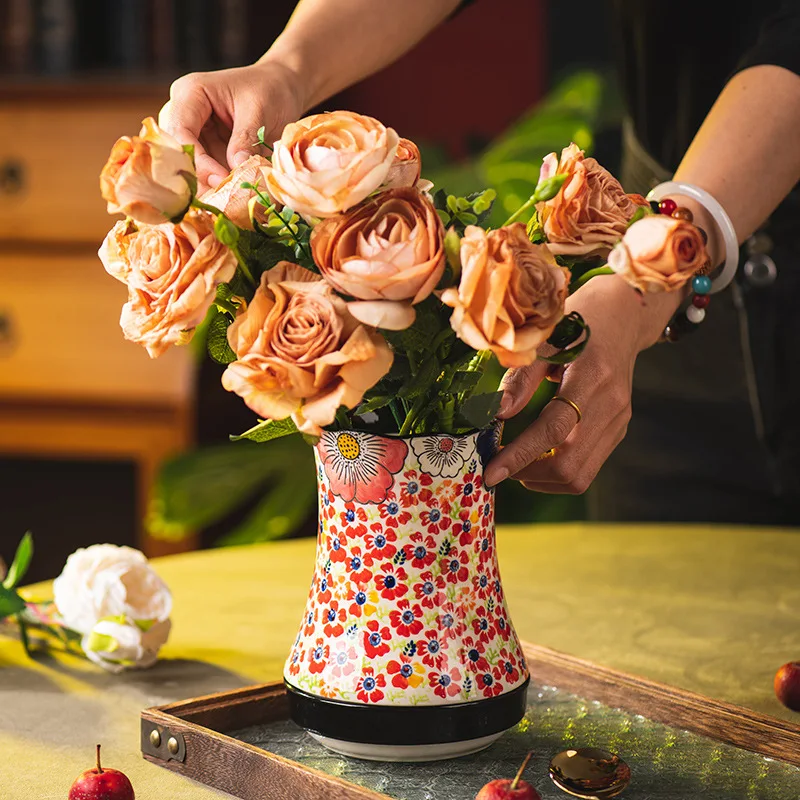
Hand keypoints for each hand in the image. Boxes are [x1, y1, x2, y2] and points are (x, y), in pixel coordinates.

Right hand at [158, 59, 304, 193]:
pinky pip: (204, 170)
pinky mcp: (205, 148)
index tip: (222, 180)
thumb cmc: (269, 90)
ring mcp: (193, 132)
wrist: (280, 87)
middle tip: (222, 196)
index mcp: (190, 93)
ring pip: (189, 165)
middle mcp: (183, 112)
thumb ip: (246, 139)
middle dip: (198, 176)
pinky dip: (216, 183)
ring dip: (206, 184)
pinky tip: (230, 196)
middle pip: (178, 151)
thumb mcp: (260, 111)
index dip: (197, 160)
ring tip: (228, 200)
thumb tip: (237, 169)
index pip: (180, 132)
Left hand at [483, 274, 679, 493]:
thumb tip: (496, 415)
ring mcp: (618, 421)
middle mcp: (611, 405)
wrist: (622, 316)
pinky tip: (537, 459)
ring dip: (542, 479)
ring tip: (516, 465)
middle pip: (569, 464)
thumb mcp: (544, 340)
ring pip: (580, 476)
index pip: (553, 429)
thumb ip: (520, 378)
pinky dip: (557, 472)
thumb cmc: (576, 323)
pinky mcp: (618, 430)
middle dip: (527, 474)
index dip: (519, 456)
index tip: (491, 472)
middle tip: (498, 468)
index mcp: (591, 377)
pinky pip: (587, 468)